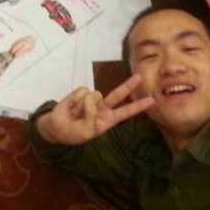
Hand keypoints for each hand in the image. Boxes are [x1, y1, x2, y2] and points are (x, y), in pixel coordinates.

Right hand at [36, 74, 154, 144]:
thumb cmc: (73, 132)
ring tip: (75, 114)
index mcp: (107, 120)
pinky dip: (75, 101)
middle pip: (118, 94)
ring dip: (82, 106)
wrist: (56, 127)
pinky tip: (72, 107)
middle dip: (129, 85)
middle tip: (140, 76)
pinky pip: (82, 92)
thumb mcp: (86, 132)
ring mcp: (93, 99)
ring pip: (94, 96)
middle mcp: (103, 107)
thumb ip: (91, 117)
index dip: (138, 106)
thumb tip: (92, 99)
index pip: (126, 112)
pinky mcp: (82, 92)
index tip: (152, 101)